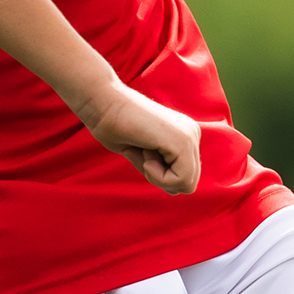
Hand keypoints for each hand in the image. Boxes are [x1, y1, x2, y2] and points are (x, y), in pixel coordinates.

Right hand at [78, 82, 201, 194]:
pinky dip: (159, 177)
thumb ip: (159, 169)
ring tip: (144, 151)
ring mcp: (190, 136)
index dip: (161, 177)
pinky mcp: (182, 141)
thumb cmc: (113, 126)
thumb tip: (175, 190)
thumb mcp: (141, 155)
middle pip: (188, 182)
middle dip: (163, 179)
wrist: (102, 103)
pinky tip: (145, 154)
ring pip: (186, 183)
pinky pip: (181, 179)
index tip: (143, 153)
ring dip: (160, 177)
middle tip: (143, 155)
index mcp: (184, 136)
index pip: (183, 176)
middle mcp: (192, 134)